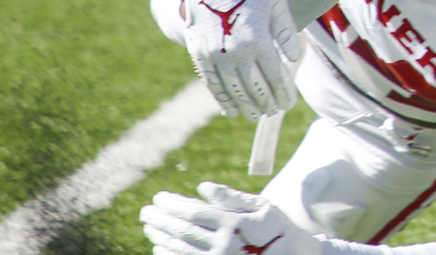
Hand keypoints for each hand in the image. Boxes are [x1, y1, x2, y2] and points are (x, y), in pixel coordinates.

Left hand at [141, 183, 319, 254]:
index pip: (195, 212)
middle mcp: (224, 244)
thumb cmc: (273, 225)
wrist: (288, 254)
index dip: (174, 204)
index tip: (160, 197)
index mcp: (234, 223)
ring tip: (150, 226)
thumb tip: (203, 187)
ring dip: (162, 236)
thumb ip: (231, 197)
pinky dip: (170, 253)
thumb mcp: (260, 206)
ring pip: (182, 248)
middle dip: (162, 220)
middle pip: (184, 230)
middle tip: (146, 211)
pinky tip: (160, 245)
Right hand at [177, 0, 302, 119]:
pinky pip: (212, 84)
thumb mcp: (276, 1)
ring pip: (234, 90)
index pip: (274, 76)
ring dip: (246, 105)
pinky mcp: (201, 56)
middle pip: (255, 88)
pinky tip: (230, 110)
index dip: (283, 93)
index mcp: (258, 40)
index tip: (289, 103)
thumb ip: (285, 30)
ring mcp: (216, 57)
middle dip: (267, 102)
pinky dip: (222, 99)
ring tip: (256, 114)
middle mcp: (236, 53)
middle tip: (275, 110)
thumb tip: (294, 58)